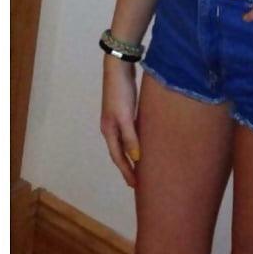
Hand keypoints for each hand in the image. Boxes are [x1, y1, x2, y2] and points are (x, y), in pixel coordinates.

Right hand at [100, 56, 140, 188]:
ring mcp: (117, 119)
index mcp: (109, 131)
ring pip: (125, 143)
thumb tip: (136, 159)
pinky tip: (143, 143)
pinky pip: (130, 133)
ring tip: (142, 167)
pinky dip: (135, 142)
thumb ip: (130, 137)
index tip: (136, 186)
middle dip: (128, 168)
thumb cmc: (121, 92)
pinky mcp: (125, 111)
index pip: (118, 157)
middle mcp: (111, 128)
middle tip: (139, 182)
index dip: (126, 172)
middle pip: (119, 153)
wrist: (118, 67)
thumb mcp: (125, 116)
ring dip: (132, 156)